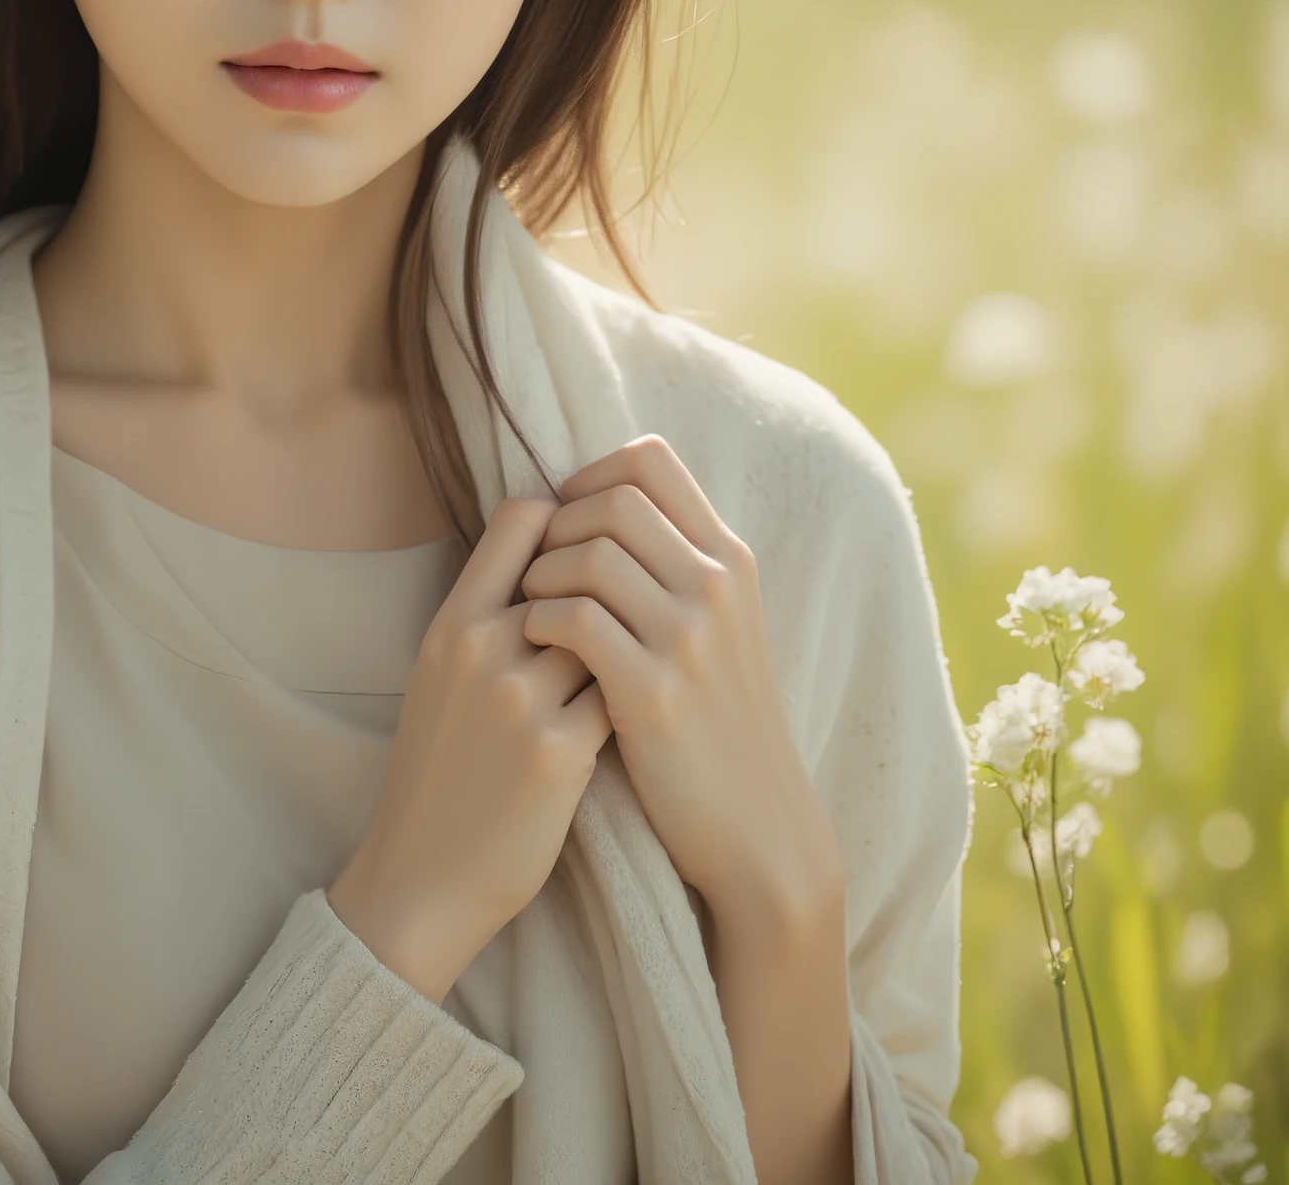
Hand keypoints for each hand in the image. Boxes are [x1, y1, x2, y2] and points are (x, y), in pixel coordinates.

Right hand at [327, 496, 611, 1003]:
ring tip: (624, 671)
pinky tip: (626, 720)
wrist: (426, 873)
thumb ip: (485, 612)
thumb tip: (549, 549)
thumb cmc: (440, 768)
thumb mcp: (438, 673)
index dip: (566, 523)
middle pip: (577, 569)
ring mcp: (522, 698)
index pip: (523, 518)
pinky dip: (629, 700)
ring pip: (608, 628)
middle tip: (621, 618)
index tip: (586, 553)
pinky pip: (620, 694)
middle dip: (604, 591)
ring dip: (624, 646)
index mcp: (451, 621)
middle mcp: (483, 647)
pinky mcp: (561, 751)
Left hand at [517, 437, 842, 935]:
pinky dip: (538, 621)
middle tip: (535, 568)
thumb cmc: (717, 721)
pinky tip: (534, 645)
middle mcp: (716, 585)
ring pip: (587, 554)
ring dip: (539, 576)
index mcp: (730, 559)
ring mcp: (689, 637)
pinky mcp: (655, 692)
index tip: (564, 514)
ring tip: (530, 611)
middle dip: (556, 525)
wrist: (759, 828)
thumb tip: (599, 500)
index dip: (590, 473)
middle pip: (612, 500)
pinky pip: (573, 619)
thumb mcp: (720, 626)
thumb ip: (675, 562)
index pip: (651, 460)